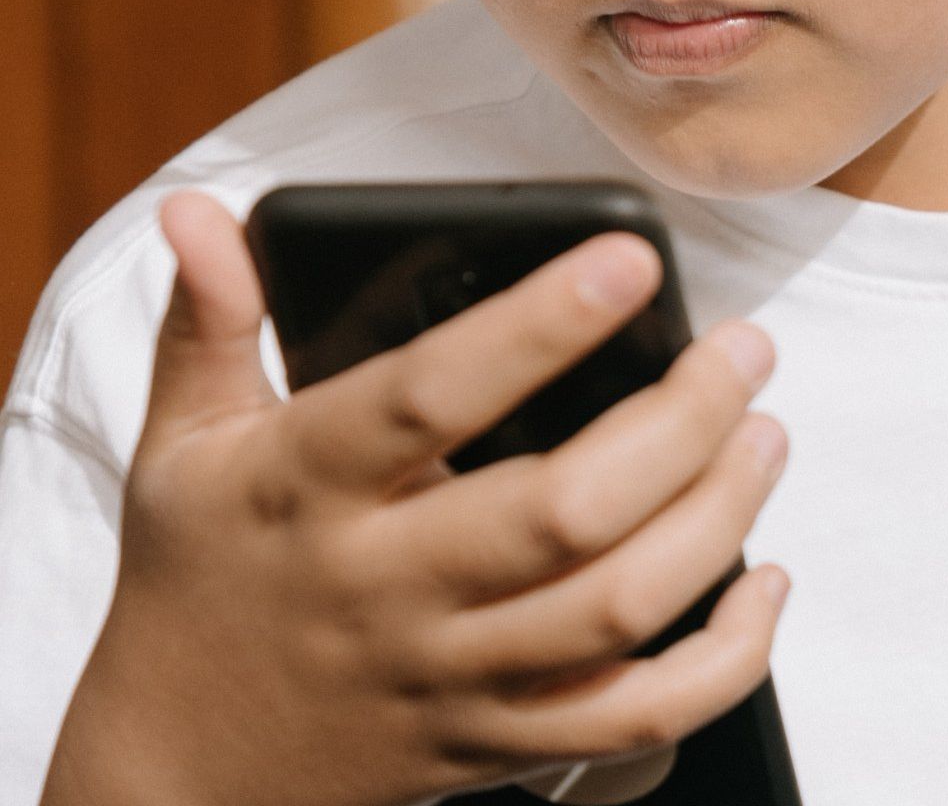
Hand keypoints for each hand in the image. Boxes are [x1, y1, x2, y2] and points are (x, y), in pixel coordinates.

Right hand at [41, 189, 789, 805]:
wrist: (174, 780)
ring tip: (765, 434)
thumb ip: (210, 318)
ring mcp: (450, 675)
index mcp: (312, 488)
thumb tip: (200, 208)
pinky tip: (763, 581)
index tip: (629, 259)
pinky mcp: (498, 744)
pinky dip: (721, 660)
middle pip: (561, 512)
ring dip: (716, 518)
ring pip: (613, 610)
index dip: (537, 326)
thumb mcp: (182, 443)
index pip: (430, 397)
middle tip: (746, 350)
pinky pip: (633, 718)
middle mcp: (388, 586)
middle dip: (680, 423)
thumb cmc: (199, 576)